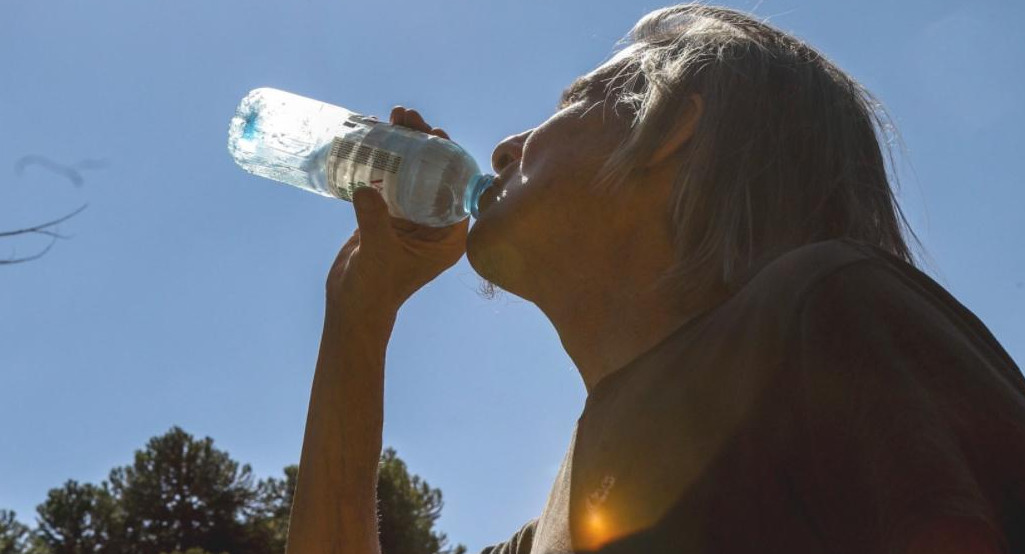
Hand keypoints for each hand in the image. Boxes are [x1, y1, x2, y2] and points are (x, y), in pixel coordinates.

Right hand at [326, 107, 468, 314]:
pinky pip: (392, 179)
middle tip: (408, 117)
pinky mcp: (391, 215)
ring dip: (405, 144)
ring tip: (392, 117)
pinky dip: (385, 158)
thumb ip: (374, 220)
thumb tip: (365, 188)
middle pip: (436, 173)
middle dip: (424, 142)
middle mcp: (436, 224)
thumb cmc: (373, 288)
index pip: (457, 187)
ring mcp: (414, 218)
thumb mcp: (378, 252)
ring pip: (414, 172)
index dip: (449, 156)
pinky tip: (374, 134)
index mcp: (449, 236)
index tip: (435, 133)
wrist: (352, 305)